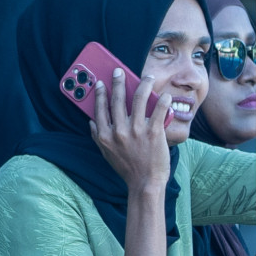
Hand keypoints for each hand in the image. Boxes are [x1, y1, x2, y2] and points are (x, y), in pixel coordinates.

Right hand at [90, 70, 171, 195]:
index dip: (101, 93)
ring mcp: (136, 130)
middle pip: (118, 99)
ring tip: (148, 78)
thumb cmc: (127, 169)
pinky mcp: (154, 132)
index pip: (100, 108)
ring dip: (144, 84)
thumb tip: (91, 122)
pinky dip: (162, 100)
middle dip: (118, 82)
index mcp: (105, 135)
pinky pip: (158, 109)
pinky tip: (164, 94)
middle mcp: (118, 130)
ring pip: (139, 98)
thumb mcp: (106, 153)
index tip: (101, 83)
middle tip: (119, 71)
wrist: (145, 183)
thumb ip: (97, 137)